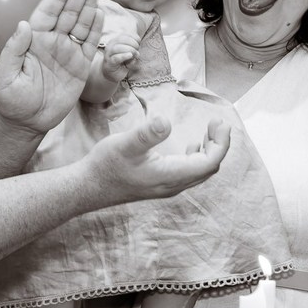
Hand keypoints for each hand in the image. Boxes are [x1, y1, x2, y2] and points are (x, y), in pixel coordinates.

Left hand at [0, 0, 102, 133]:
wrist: (28, 122)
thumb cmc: (12, 99)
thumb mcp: (6, 76)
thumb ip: (13, 50)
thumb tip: (23, 24)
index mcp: (33, 40)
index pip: (47, 12)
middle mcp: (52, 41)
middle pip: (67, 12)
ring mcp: (68, 52)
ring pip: (81, 23)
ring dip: (89, 4)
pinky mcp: (80, 66)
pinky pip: (90, 44)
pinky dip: (96, 29)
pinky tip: (100, 13)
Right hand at [86, 116, 230, 203]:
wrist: (87, 187)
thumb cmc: (105, 165)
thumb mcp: (124, 144)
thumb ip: (147, 134)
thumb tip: (167, 120)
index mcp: (170, 176)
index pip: (209, 163)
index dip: (220, 143)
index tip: (219, 122)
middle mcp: (173, 185)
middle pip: (208, 168)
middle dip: (218, 145)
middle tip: (217, 122)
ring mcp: (167, 187)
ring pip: (199, 172)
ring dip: (209, 151)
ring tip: (210, 130)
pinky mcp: (160, 184)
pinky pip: (189, 173)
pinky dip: (197, 158)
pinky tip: (191, 146)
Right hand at [100, 33, 140, 82]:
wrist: (112, 73)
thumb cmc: (123, 62)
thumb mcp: (131, 54)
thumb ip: (134, 50)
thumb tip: (137, 53)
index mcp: (116, 40)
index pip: (126, 34)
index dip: (135, 37)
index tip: (139, 43)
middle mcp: (111, 45)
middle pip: (122, 39)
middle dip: (133, 43)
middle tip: (137, 50)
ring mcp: (109, 54)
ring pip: (118, 48)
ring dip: (129, 49)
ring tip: (134, 54)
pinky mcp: (109, 63)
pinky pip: (116, 58)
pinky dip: (123, 56)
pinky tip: (130, 55)